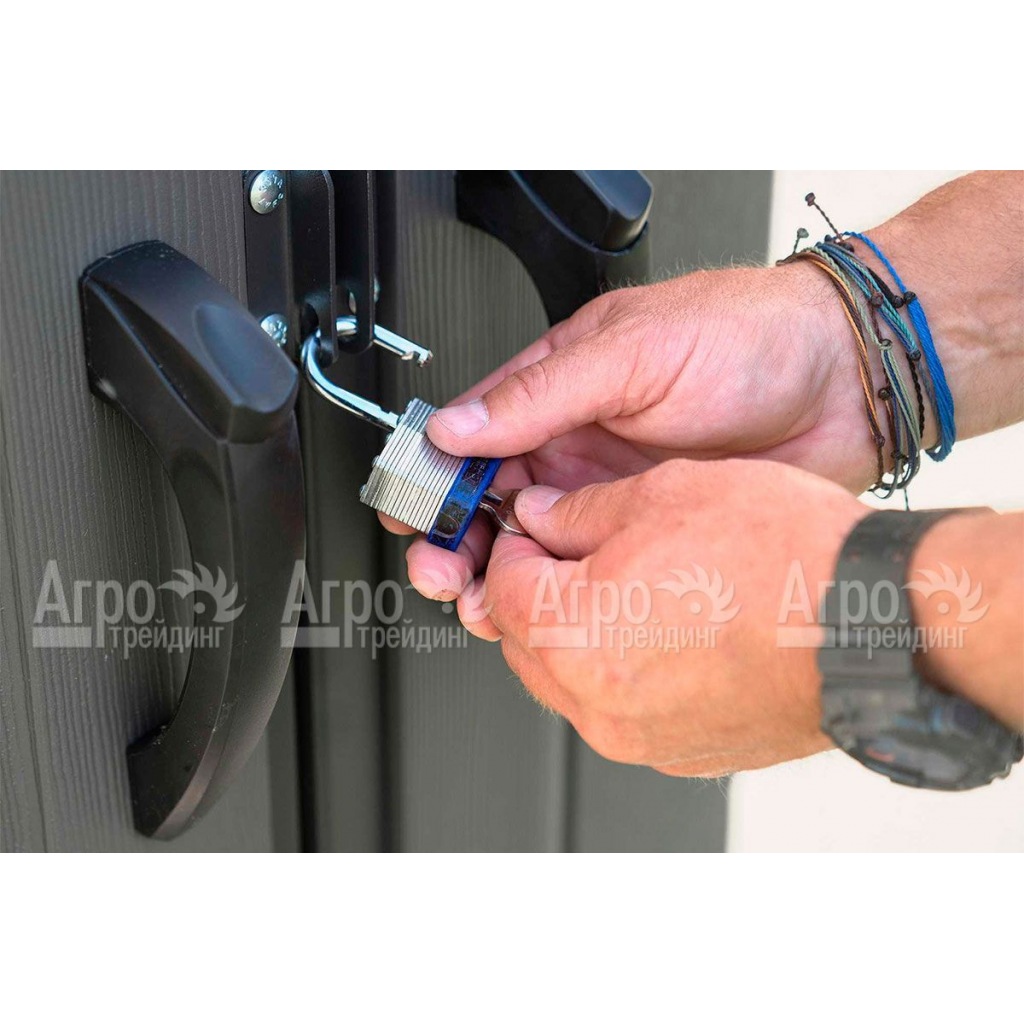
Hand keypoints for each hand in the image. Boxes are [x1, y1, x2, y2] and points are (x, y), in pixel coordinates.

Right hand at [391, 260, 876, 602]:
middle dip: (454, 537)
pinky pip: (585, 565)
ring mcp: (609, 489)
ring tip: (481, 600)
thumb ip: (540, 393)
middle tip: (444, 569)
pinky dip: (555, 590)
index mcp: (558, 385)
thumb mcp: (634, 352)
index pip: (471, 434)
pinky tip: (542, 605)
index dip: (432, 474)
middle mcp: (576, 440)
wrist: (846, 380)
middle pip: (488, 498)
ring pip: (529, 541)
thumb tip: (457, 426)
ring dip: (497, 572)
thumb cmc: (750, 337)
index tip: (411, 510)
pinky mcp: (647, 529)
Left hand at [474, 458, 867, 775]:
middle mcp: (598, 703)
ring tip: (629, 587)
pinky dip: (623, 671)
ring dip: (577, 634)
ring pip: (569, 681)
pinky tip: (665, 629)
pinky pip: (621, 710)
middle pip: (525, 641)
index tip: (536, 529)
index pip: (500, 586)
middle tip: (576, 554)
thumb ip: (579, 512)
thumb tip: (543, 518)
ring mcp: (639, 738)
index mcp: (575, 634)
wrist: (875, 621)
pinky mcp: (680, 753)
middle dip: (538, 593)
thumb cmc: (783, 559)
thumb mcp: (663, 495)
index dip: (514, 546)